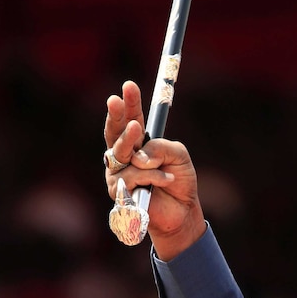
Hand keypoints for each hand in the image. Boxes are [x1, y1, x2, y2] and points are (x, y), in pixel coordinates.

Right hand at [104, 81, 205, 259]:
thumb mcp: (179, 155)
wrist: (182, 211)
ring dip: (142, 155)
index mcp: (138, 143)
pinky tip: (166, 179)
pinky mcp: (118, 192)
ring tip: (163, 165)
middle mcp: (123, 156)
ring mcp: (117, 173)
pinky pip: (131, 176)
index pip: (130, 118)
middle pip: (114, 132)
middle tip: (117, 100)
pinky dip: (152, 175)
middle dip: (116, 115)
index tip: (128, 86)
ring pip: (122, 154)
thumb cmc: (179, 180)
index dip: (129, 102)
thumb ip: (162, 147)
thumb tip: (140, 157)